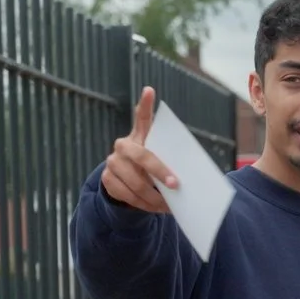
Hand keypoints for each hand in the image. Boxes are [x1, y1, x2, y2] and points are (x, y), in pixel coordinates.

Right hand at [101, 87, 177, 212]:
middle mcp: (122, 145)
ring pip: (136, 182)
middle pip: (143, 157)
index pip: (141, 117)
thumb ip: (169, 156)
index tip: (149, 90)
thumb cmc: (150, 166)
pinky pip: (129, 196)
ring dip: (155, 197)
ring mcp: (112, 162)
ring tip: (169, 205)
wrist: (125, 181)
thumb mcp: (158, 155)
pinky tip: (156, 208)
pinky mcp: (107, 180)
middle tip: (176, 184)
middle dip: (160, 172)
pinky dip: (145, 205)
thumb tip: (192, 168)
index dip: (145, 104)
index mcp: (138, 135)